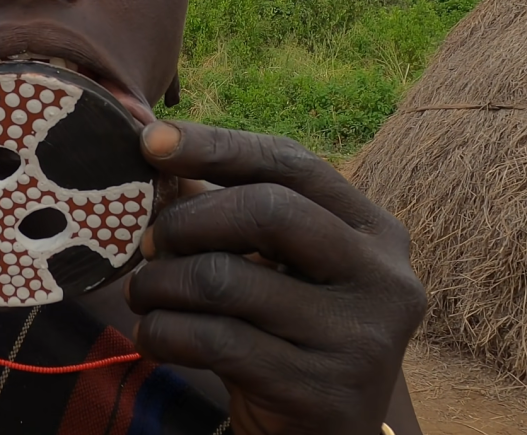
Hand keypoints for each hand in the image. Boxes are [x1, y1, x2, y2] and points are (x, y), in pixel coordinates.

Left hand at [126, 121, 426, 434]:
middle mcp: (382, 277)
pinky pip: (214, 340)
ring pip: (226, 279)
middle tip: (147, 243)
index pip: (290, 162)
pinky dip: (164, 332)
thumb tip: (149, 135)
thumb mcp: (269, 265)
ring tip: (143, 295)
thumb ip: (220, 205)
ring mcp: (359, 337)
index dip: (216, 145)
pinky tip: (153, 336)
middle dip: (186, 221)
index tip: (151, 141)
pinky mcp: (321, 391)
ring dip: (160, 283)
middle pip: (265, 211)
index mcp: (373, 229)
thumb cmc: (282, 333)